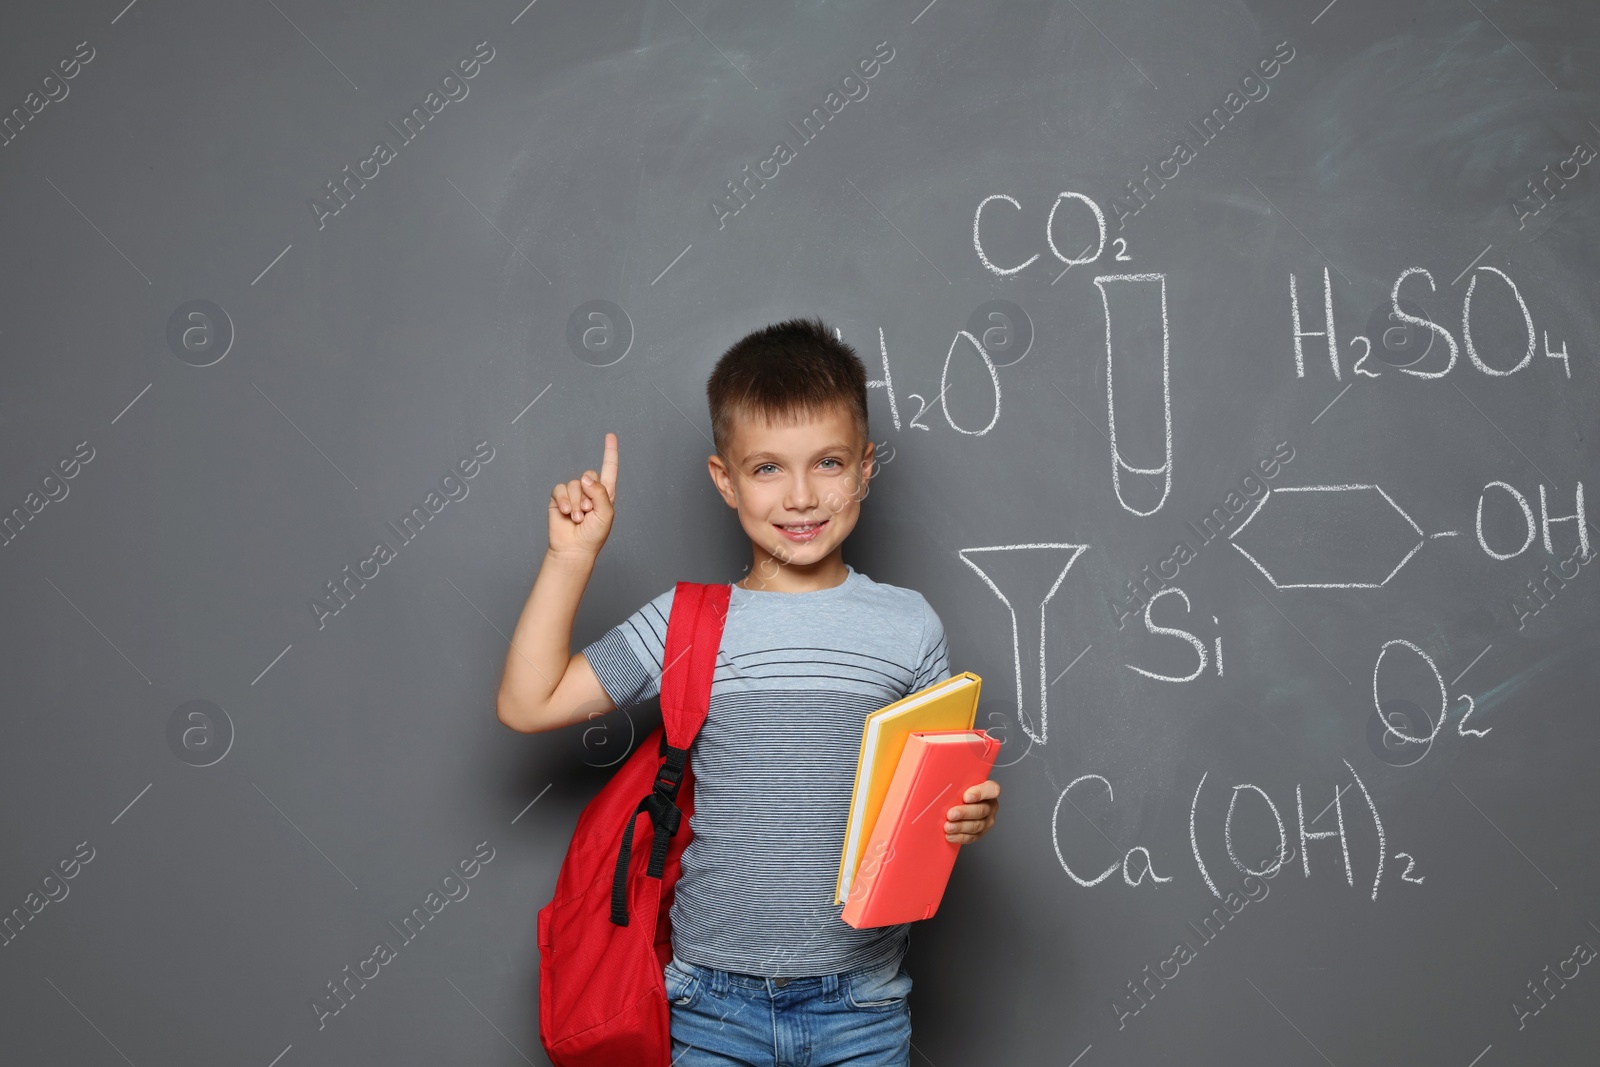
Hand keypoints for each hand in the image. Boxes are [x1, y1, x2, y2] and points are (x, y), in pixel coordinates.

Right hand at [548, 433, 617, 560]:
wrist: (574, 549)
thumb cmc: (594, 535)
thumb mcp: (605, 514)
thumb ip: (600, 493)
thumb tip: (585, 477)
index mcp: (605, 493)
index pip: (609, 469)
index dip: (610, 452)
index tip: (610, 436)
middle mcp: (589, 491)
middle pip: (589, 474)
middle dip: (589, 494)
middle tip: (588, 512)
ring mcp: (573, 494)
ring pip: (574, 484)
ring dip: (577, 503)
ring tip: (578, 518)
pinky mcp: (558, 499)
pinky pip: (560, 489)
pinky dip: (564, 501)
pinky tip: (566, 513)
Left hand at [945, 780, 999, 843]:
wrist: (957, 803)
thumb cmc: (958, 790)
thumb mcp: (959, 782)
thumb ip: (956, 781)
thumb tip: (937, 778)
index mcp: (989, 790)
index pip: (991, 789)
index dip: (980, 793)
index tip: (966, 796)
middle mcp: (990, 805)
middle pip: (981, 810)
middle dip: (964, 813)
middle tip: (950, 814)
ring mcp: (987, 820)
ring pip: (976, 825)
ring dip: (960, 827)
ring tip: (948, 827)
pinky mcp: (980, 832)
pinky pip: (972, 837)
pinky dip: (960, 837)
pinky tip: (950, 835)